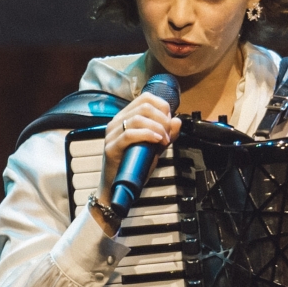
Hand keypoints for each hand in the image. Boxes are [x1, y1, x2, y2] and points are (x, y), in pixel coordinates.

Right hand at [90, 93, 181, 233]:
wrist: (118, 188)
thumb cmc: (134, 166)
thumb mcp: (156, 147)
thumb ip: (167, 134)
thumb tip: (177, 120)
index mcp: (125, 117)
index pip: (145, 98)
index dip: (162, 106)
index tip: (170, 121)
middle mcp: (116, 122)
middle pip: (144, 106)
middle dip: (162, 119)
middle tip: (169, 134)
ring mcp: (112, 134)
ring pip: (138, 118)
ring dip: (157, 128)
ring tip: (164, 140)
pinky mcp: (111, 147)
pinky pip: (130, 134)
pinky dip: (148, 135)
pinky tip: (157, 141)